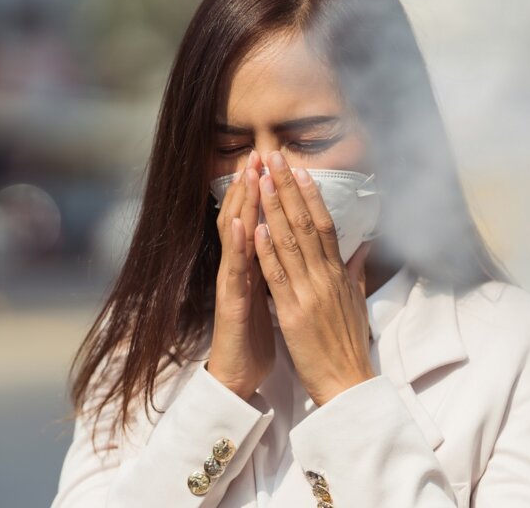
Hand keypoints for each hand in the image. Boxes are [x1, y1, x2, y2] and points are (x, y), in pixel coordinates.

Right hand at [208, 150, 275, 401]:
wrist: (238, 374)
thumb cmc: (255, 335)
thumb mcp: (276, 296)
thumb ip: (285, 269)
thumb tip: (299, 250)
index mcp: (259, 265)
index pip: (265, 221)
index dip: (273, 193)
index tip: (282, 164)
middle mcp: (242, 268)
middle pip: (246, 219)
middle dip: (253, 187)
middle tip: (259, 155)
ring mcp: (233, 283)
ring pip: (235, 237)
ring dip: (241, 204)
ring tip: (247, 176)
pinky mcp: (230, 303)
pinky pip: (234, 271)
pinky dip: (237, 246)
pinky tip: (240, 224)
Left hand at [253, 150, 375, 406]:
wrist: (348, 382)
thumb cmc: (349, 345)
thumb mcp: (357, 302)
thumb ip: (355, 272)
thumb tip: (361, 248)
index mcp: (339, 274)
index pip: (325, 225)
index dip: (311, 195)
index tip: (299, 170)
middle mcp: (326, 277)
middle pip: (306, 224)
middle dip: (289, 188)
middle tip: (276, 157)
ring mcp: (310, 293)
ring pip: (290, 243)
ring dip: (274, 208)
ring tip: (263, 179)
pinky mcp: (294, 313)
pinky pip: (278, 276)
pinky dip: (267, 250)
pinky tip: (257, 227)